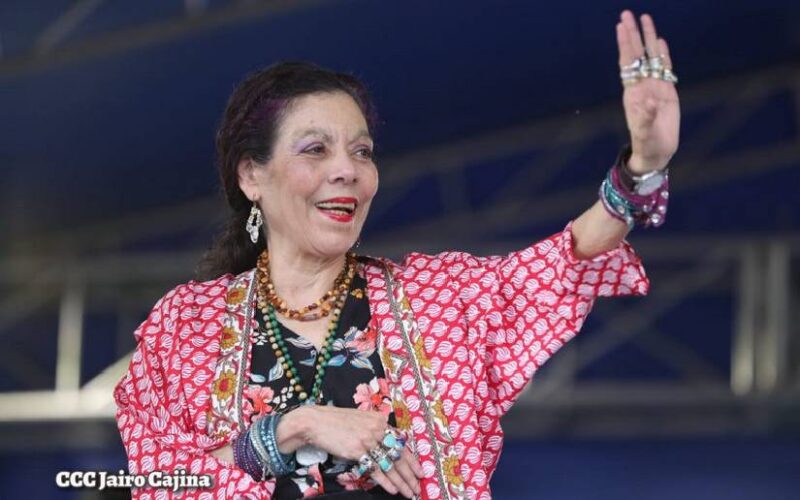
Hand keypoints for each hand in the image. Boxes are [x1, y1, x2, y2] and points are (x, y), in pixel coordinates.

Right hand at [305, 406, 422, 497]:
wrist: (315, 422)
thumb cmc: (335, 421)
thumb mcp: (361, 419)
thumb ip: (375, 428)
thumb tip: (389, 442)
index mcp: (380, 420)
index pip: (401, 443)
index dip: (412, 459)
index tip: (420, 471)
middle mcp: (377, 429)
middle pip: (399, 455)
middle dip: (410, 474)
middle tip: (418, 487)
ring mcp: (368, 440)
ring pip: (390, 464)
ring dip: (401, 481)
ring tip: (409, 492)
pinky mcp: (357, 450)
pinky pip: (376, 469)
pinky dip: (386, 481)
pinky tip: (394, 490)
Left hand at [617, 10, 680, 172]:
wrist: (656, 150)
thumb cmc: (647, 143)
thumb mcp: (645, 132)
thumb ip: (645, 118)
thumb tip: (647, 102)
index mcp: (633, 92)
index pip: (627, 62)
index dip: (625, 44)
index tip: (621, 26)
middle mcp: (642, 85)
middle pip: (637, 53)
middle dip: (632, 34)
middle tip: (627, 13)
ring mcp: (655, 86)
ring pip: (651, 56)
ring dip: (648, 38)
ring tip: (645, 18)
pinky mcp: (667, 90)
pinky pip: (665, 68)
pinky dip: (662, 54)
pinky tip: (660, 41)